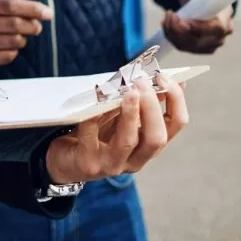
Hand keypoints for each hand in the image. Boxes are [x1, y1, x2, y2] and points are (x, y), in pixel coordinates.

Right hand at [0, 0, 52, 67]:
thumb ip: (12, 8)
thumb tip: (44, 13)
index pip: (11, 4)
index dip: (33, 8)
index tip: (49, 13)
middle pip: (15, 23)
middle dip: (32, 25)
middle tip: (37, 27)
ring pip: (15, 40)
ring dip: (23, 39)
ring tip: (18, 37)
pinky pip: (10, 55)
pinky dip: (14, 51)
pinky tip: (7, 48)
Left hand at [45, 75, 188, 183]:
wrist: (65, 157)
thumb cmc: (98, 130)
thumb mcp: (122, 114)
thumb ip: (140, 101)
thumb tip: (165, 76)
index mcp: (149, 143)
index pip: (175, 124)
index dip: (175, 100)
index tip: (164, 77)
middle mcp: (135, 158)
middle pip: (156, 138)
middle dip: (151, 108)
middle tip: (141, 82)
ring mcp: (112, 164)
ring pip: (128, 141)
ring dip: (130, 114)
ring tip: (127, 91)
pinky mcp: (88, 163)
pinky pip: (91, 137)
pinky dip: (93, 117)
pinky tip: (95, 101)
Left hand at [162, 0, 233, 54]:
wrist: (204, 6)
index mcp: (225, 20)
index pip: (217, 29)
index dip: (199, 27)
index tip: (183, 21)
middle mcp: (220, 37)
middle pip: (200, 41)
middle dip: (180, 30)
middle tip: (171, 15)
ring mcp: (210, 46)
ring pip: (188, 45)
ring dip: (173, 32)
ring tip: (167, 17)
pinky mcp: (198, 50)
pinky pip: (182, 47)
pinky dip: (171, 36)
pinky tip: (166, 24)